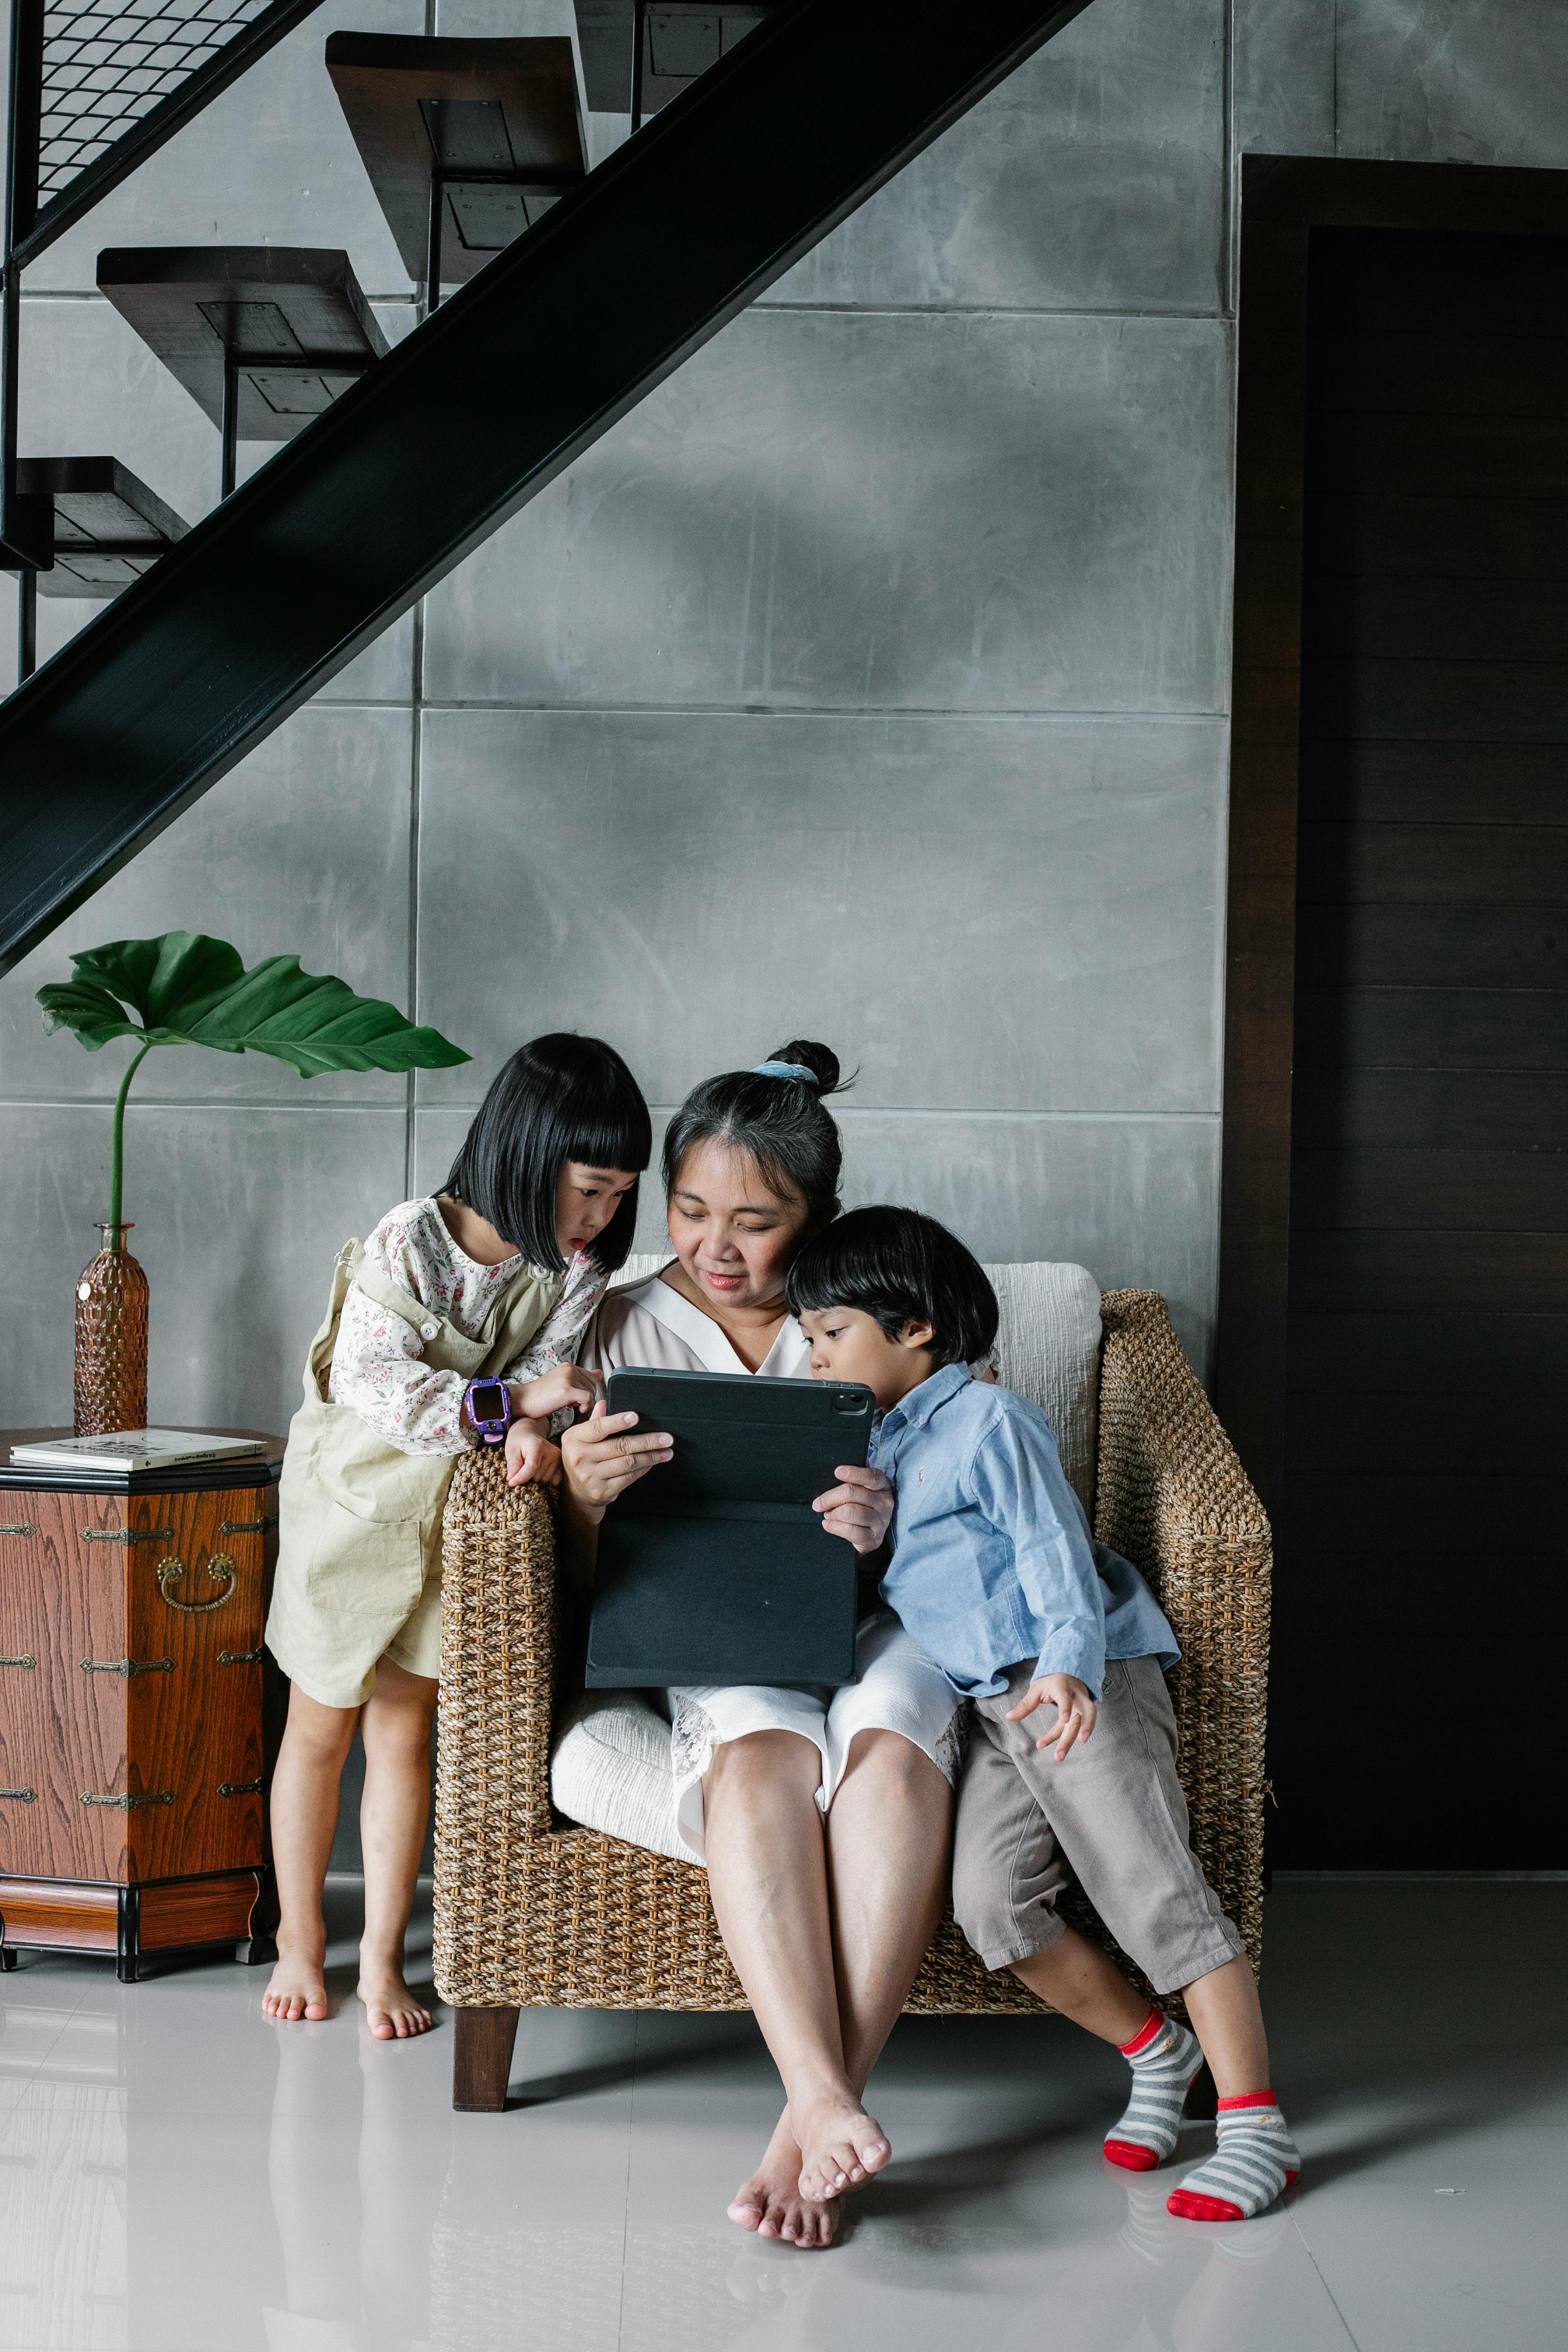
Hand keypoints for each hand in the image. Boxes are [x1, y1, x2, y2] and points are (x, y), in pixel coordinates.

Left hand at [505, 1421, 561, 1487]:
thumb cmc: (519, 1444)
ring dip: (536, 1478)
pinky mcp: (562, 1465)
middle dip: (527, 1476)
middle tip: (524, 1464)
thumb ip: (513, 1466)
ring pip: (544, 1481)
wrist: (529, 1436)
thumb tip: (512, 1483)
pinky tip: (541, 1470)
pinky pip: (554, 1482)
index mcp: (538, 1446)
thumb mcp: (511, 1451)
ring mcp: (559, 1459)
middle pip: (536, 1476)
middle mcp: (552, 1452)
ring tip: (533, 1465)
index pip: (532, 1466)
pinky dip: (546, 1480)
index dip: (521, 1477)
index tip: (511, 1484)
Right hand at [517, 1363, 599, 1422]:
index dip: (587, 1390)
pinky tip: (577, 1409)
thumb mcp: (562, 1382)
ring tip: (570, 1405)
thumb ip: (581, 1378)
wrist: (523, 1400)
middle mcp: (569, 1369)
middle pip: (593, 1385)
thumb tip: (599, 1373)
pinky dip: (585, 1406)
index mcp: (568, 1366)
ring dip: (584, 1403)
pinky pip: (587, 1398)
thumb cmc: (541, 1395)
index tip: (577, 1398)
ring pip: (591, 1392)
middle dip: (587, 1397)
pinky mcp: (567, 1390)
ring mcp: (568, 1378)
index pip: (591, 1378)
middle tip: (573, 1403)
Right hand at [559, 1398, 672, 1519]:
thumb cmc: (582, 1456)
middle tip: (666, 1438)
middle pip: (620, 1446)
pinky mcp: (602, 1491)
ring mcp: (590, 1476)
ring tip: (667, 1451)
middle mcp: (580, 1457)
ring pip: (628, 1463)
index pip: (598, 1427)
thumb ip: (595, 1421)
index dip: (618, 1422)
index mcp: (575, 1438)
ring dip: (651, 1456)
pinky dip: (644, 1468)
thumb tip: (605, 1403)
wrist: (575, 1491)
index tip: (636, 1417)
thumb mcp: (582, 1437)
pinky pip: (629, 1477)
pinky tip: (653, 1462)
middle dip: (647, 1441)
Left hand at [811, 1462, 893, 1553]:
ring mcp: (881, 1522)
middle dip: (830, 1498)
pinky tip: (828, 1524)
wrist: (869, 1535)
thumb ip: (856, 1476)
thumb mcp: (862, 1489)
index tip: (837, 1472)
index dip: (854, 1473)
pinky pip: (850, 1531)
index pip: (871, 1476)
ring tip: (828, 1515)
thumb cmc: (862, 1507)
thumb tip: (847, 1459)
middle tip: (818, 1503)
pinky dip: (834, 1527)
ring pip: (849, 1512)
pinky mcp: (873, 1539)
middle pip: (853, 1493)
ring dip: (833, 1514)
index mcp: (883, 1485)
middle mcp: (885, 1502)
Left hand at [1006, 1673, 1096, 1759]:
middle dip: (1071, 1735)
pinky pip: (1078, 1726)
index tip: (1064, 1719)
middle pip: (1079, 1715)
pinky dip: (1072, 1738)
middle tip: (1060, 1753)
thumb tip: (1008, 1717)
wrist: (1069, 1675)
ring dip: (1078, 1739)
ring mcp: (1082, 1706)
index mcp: (1062, 1687)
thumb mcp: (1036, 1690)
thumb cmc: (1051, 1683)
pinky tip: (1063, 1749)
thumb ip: (1025, 1704)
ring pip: (1085, 1722)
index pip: (1066, 1697)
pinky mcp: (1083, 1714)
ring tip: (1063, 1755)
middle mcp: (1076, 1697)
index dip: (1066, 1707)